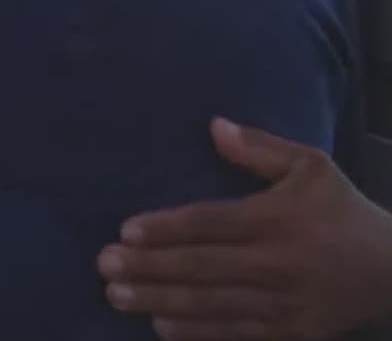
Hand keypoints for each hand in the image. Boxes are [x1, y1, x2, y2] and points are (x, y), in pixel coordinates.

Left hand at [98, 117, 391, 339]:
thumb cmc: (340, 210)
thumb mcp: (311, 166)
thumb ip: (260, 148)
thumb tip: (214, 125)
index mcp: (278, 219)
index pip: (211, 223)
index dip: (167, 228)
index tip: (126, 230)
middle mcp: (278, 263)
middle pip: (203, 266)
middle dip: (150, 267)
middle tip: (104, 264)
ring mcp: (284, 303)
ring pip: (212, 304)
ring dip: (161, 300)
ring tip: (117, 295)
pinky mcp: (290, 332)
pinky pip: (236, 334)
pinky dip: (197, 333)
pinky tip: (159, 325)